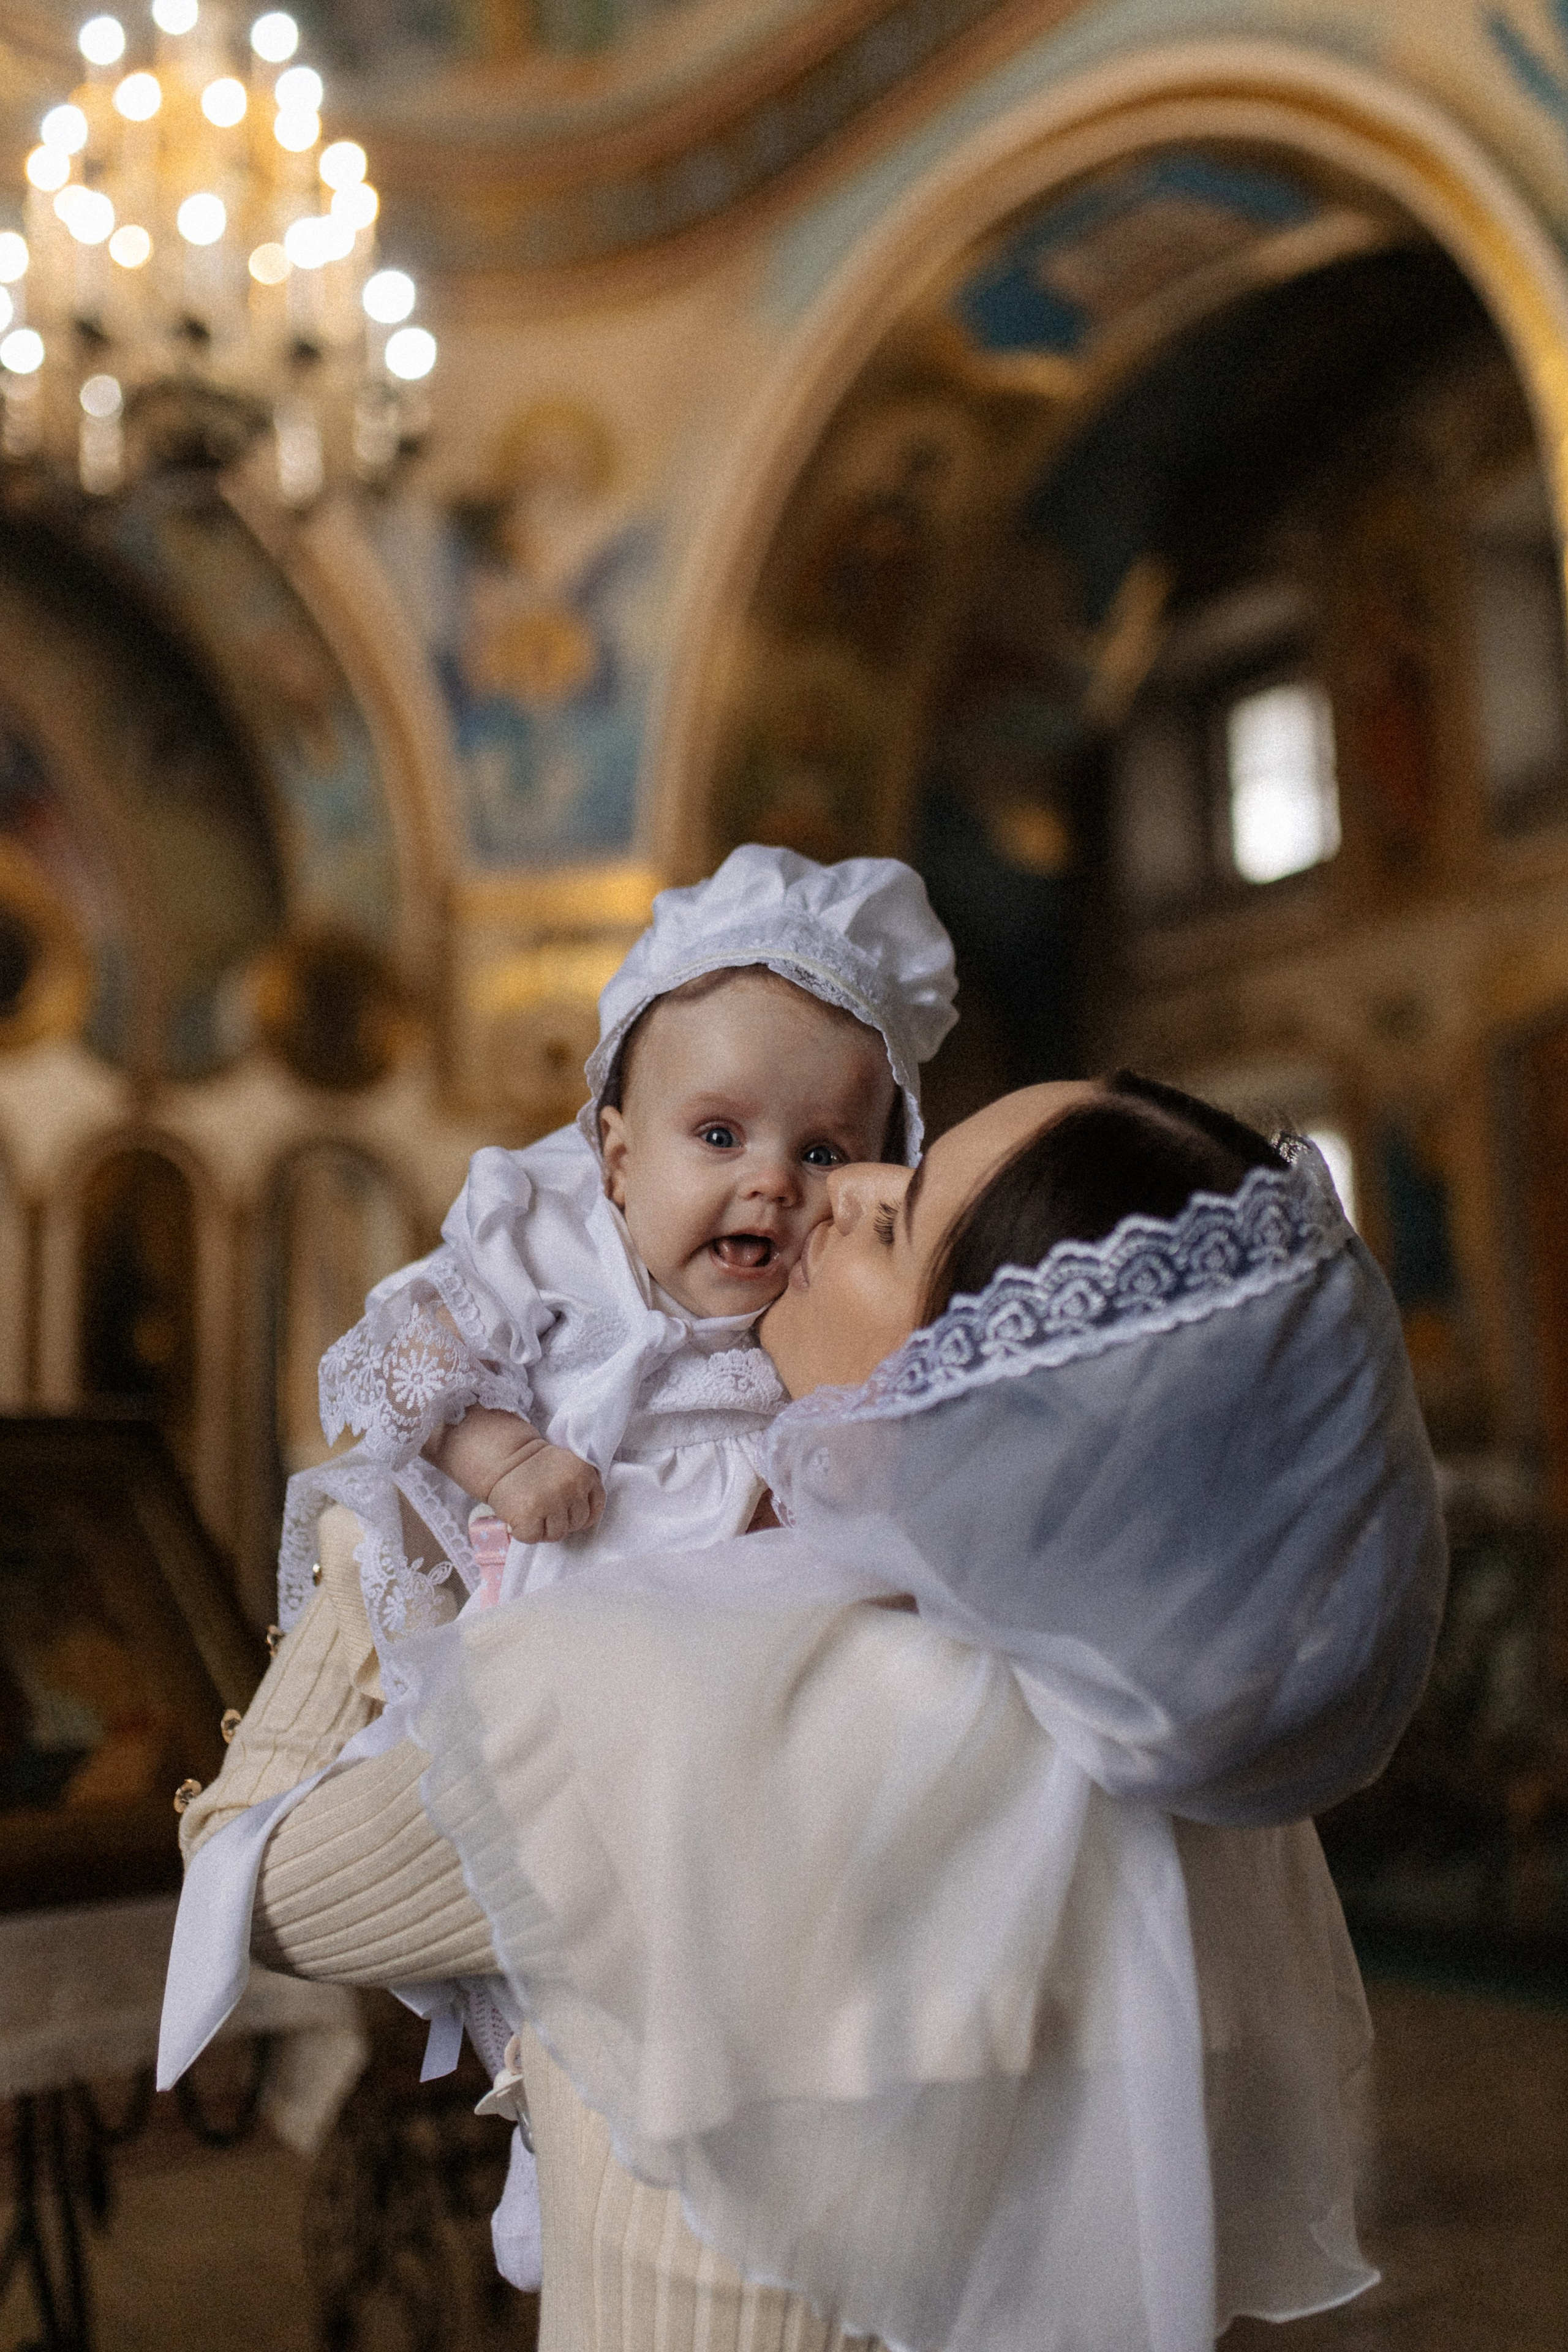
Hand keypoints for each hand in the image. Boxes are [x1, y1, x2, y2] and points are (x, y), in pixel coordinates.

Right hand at [488, 1445, 604, 1543]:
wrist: (504, 1460)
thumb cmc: (536, 1468)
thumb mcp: (569, 1467)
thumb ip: (583, 1487)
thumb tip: (587, 1519)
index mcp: (584, 1473)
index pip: (595, 1510)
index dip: (580, 1515)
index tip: (567, 1512)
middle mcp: (571, 1486)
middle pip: (576, 1524)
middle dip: (561, 1521)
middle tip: (544, 1506)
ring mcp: (551, 1501)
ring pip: (557, 1535)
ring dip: (543, 1528)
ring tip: (532, 1510)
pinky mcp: (529, 1514)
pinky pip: (533, 1538)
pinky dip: (524, 1532)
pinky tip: (520, 1515)